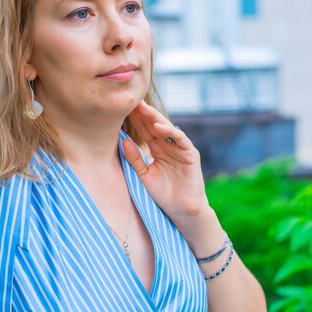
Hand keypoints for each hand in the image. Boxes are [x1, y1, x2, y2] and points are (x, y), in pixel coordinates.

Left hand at [122, 101, 210, 229]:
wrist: (181, 211)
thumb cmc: (163, 195)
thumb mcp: (143, 175)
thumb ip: (134, 159)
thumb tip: (123, 141)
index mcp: (157, 149)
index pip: (144, 130)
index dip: (134, 120)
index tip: (121, 109)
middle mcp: (168, 145)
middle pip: (154, 126)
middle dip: (143, 114)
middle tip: (131, 100)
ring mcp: (180, 148)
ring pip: (167, 129)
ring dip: (155, 118)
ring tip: (143, 109)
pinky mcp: (191, 154)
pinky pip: (180, 139)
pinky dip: (170, 132)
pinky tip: (159, 126)